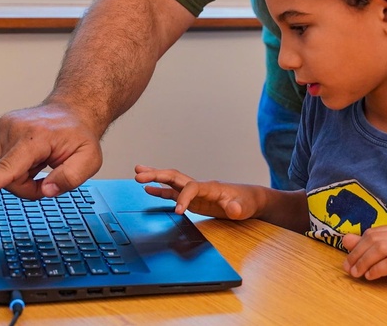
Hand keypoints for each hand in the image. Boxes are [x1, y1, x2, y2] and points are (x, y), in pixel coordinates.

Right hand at [0, 101, 102, 201]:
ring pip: (1, 173)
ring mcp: (4, 127)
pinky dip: (14, 167)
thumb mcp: (89, 160)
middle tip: (48, 176)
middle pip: (7, 179)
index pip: (8, 166)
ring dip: (20, 176)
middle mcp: (14, 129)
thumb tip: (47, 190)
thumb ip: (71, 177)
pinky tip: (30, 157)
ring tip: (39, 161)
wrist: (72, 111)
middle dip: (27, 186)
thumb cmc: (79, 135)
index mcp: (36, 136)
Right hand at [134, 165, 260, 219]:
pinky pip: (173, 193)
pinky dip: (160, 191)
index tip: (178, 212)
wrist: (250, 199)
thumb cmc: (247, 202)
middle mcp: (199, 187)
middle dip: (157, 175)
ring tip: (137, 174)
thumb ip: (238, 208)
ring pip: (171, 182)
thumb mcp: (245, 207)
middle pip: (175, 177)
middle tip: (138, 174)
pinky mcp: (193, 200)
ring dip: (155, 178)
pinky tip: (148, 190)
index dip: (183, 198)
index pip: (191, 188)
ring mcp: (195, 192)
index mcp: (210, 187)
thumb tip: (233, 209)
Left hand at [341, 224, 386, 297]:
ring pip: (382, 249)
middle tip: (349, 269)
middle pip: (376, 240)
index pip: (374, 233)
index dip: (357, 246)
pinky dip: (377, 270)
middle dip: (358, 254)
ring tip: (358, 273)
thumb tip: (345, 239)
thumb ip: (367, 247)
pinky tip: (370, 276)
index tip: (347, 260)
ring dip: (365, 262)